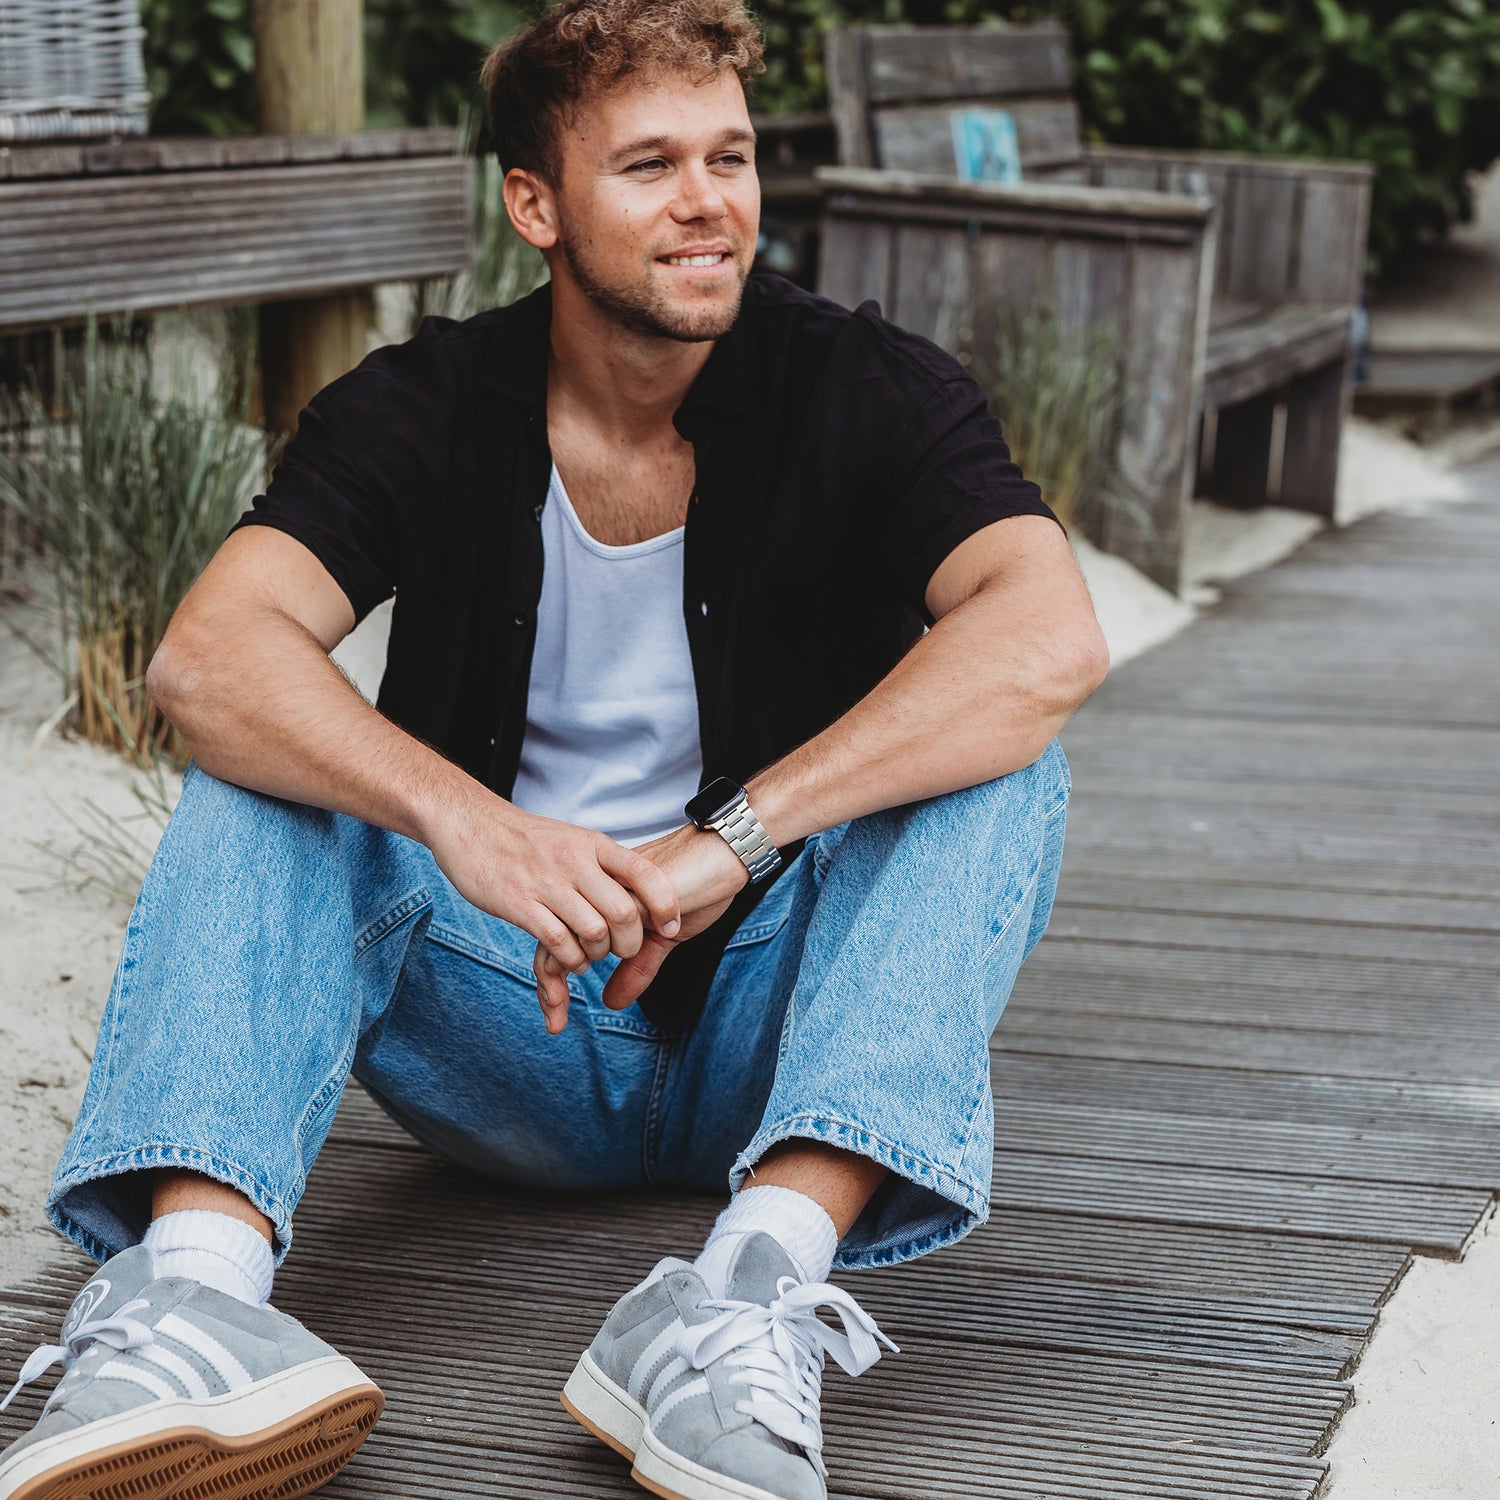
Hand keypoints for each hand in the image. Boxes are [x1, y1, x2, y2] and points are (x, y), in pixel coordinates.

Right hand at [426, 797, 681, 987]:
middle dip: (631, 943)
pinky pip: (558, 942)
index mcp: (593, 844)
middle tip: (624, 951)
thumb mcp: (572, 838)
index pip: (645, 873)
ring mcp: (546, 883)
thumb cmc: (524, 838)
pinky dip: (571, 959)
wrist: (469, 823)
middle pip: (624, 913)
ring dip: (599, 954)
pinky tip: (569, 957)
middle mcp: (574, 861)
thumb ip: (602, 864)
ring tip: (591, 955)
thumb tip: (638, 890)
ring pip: (594, 932)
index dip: (666, 905)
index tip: (672, 926)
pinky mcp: (519, 904)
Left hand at [533, 823, 748, 1032]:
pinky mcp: (630, 887)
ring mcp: (608, 888)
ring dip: (599, 959)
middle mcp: (594, 892)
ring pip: (576, 935)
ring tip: (630, 955)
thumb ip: (637, 967)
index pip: (557, 940)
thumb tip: (611, 1002)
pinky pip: (609, 926)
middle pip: (552, 940)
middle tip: (555, 1023)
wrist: (724, 853)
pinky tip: (654, 938)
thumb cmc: (696, 888)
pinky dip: (626, 948)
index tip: (553, 1020)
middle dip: (551, 988)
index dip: (550, 979)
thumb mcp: (663, 938)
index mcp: (598, 902)